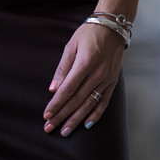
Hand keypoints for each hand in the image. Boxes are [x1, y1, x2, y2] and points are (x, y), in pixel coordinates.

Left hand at [43, 22, 125, 136]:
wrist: (112, 27)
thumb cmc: (88, 34)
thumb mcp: (71, 46)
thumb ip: (62, 68)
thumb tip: (53, 89)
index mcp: (84, 63)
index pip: (67, 90)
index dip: (56, 104)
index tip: (46, 115)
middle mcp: (97, 74)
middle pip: (77, 101)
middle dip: (62, 116)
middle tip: (50, 128)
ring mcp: (106, 80)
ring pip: (89, 105)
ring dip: (76, 120)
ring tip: (65, 131)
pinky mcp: (113, 83)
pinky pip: (104, 103)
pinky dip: (95, 115)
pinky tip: (86, 124)